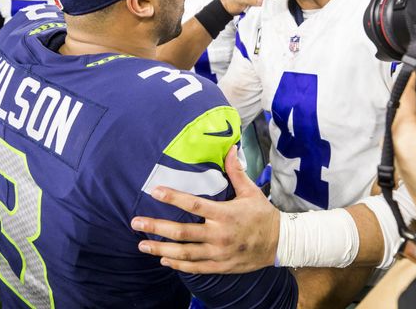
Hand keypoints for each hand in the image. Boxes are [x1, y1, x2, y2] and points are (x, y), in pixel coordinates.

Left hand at [131, 146, 278, 273]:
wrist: (280, 243)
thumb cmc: (262, 215)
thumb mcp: (250, 192)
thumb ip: (236, 172)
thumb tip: (230, 147)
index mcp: (225, 214)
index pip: (194, 205)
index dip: (173, 198)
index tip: (155, 191)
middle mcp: (219, 235)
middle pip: (182, 232)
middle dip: (156, 227)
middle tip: (135, 223)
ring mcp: (218, 253)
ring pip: (184, 253)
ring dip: (160, 248)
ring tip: (142, 244)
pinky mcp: (220, 266)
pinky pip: (195, 267)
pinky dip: (177, 265)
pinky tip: (163, 258)